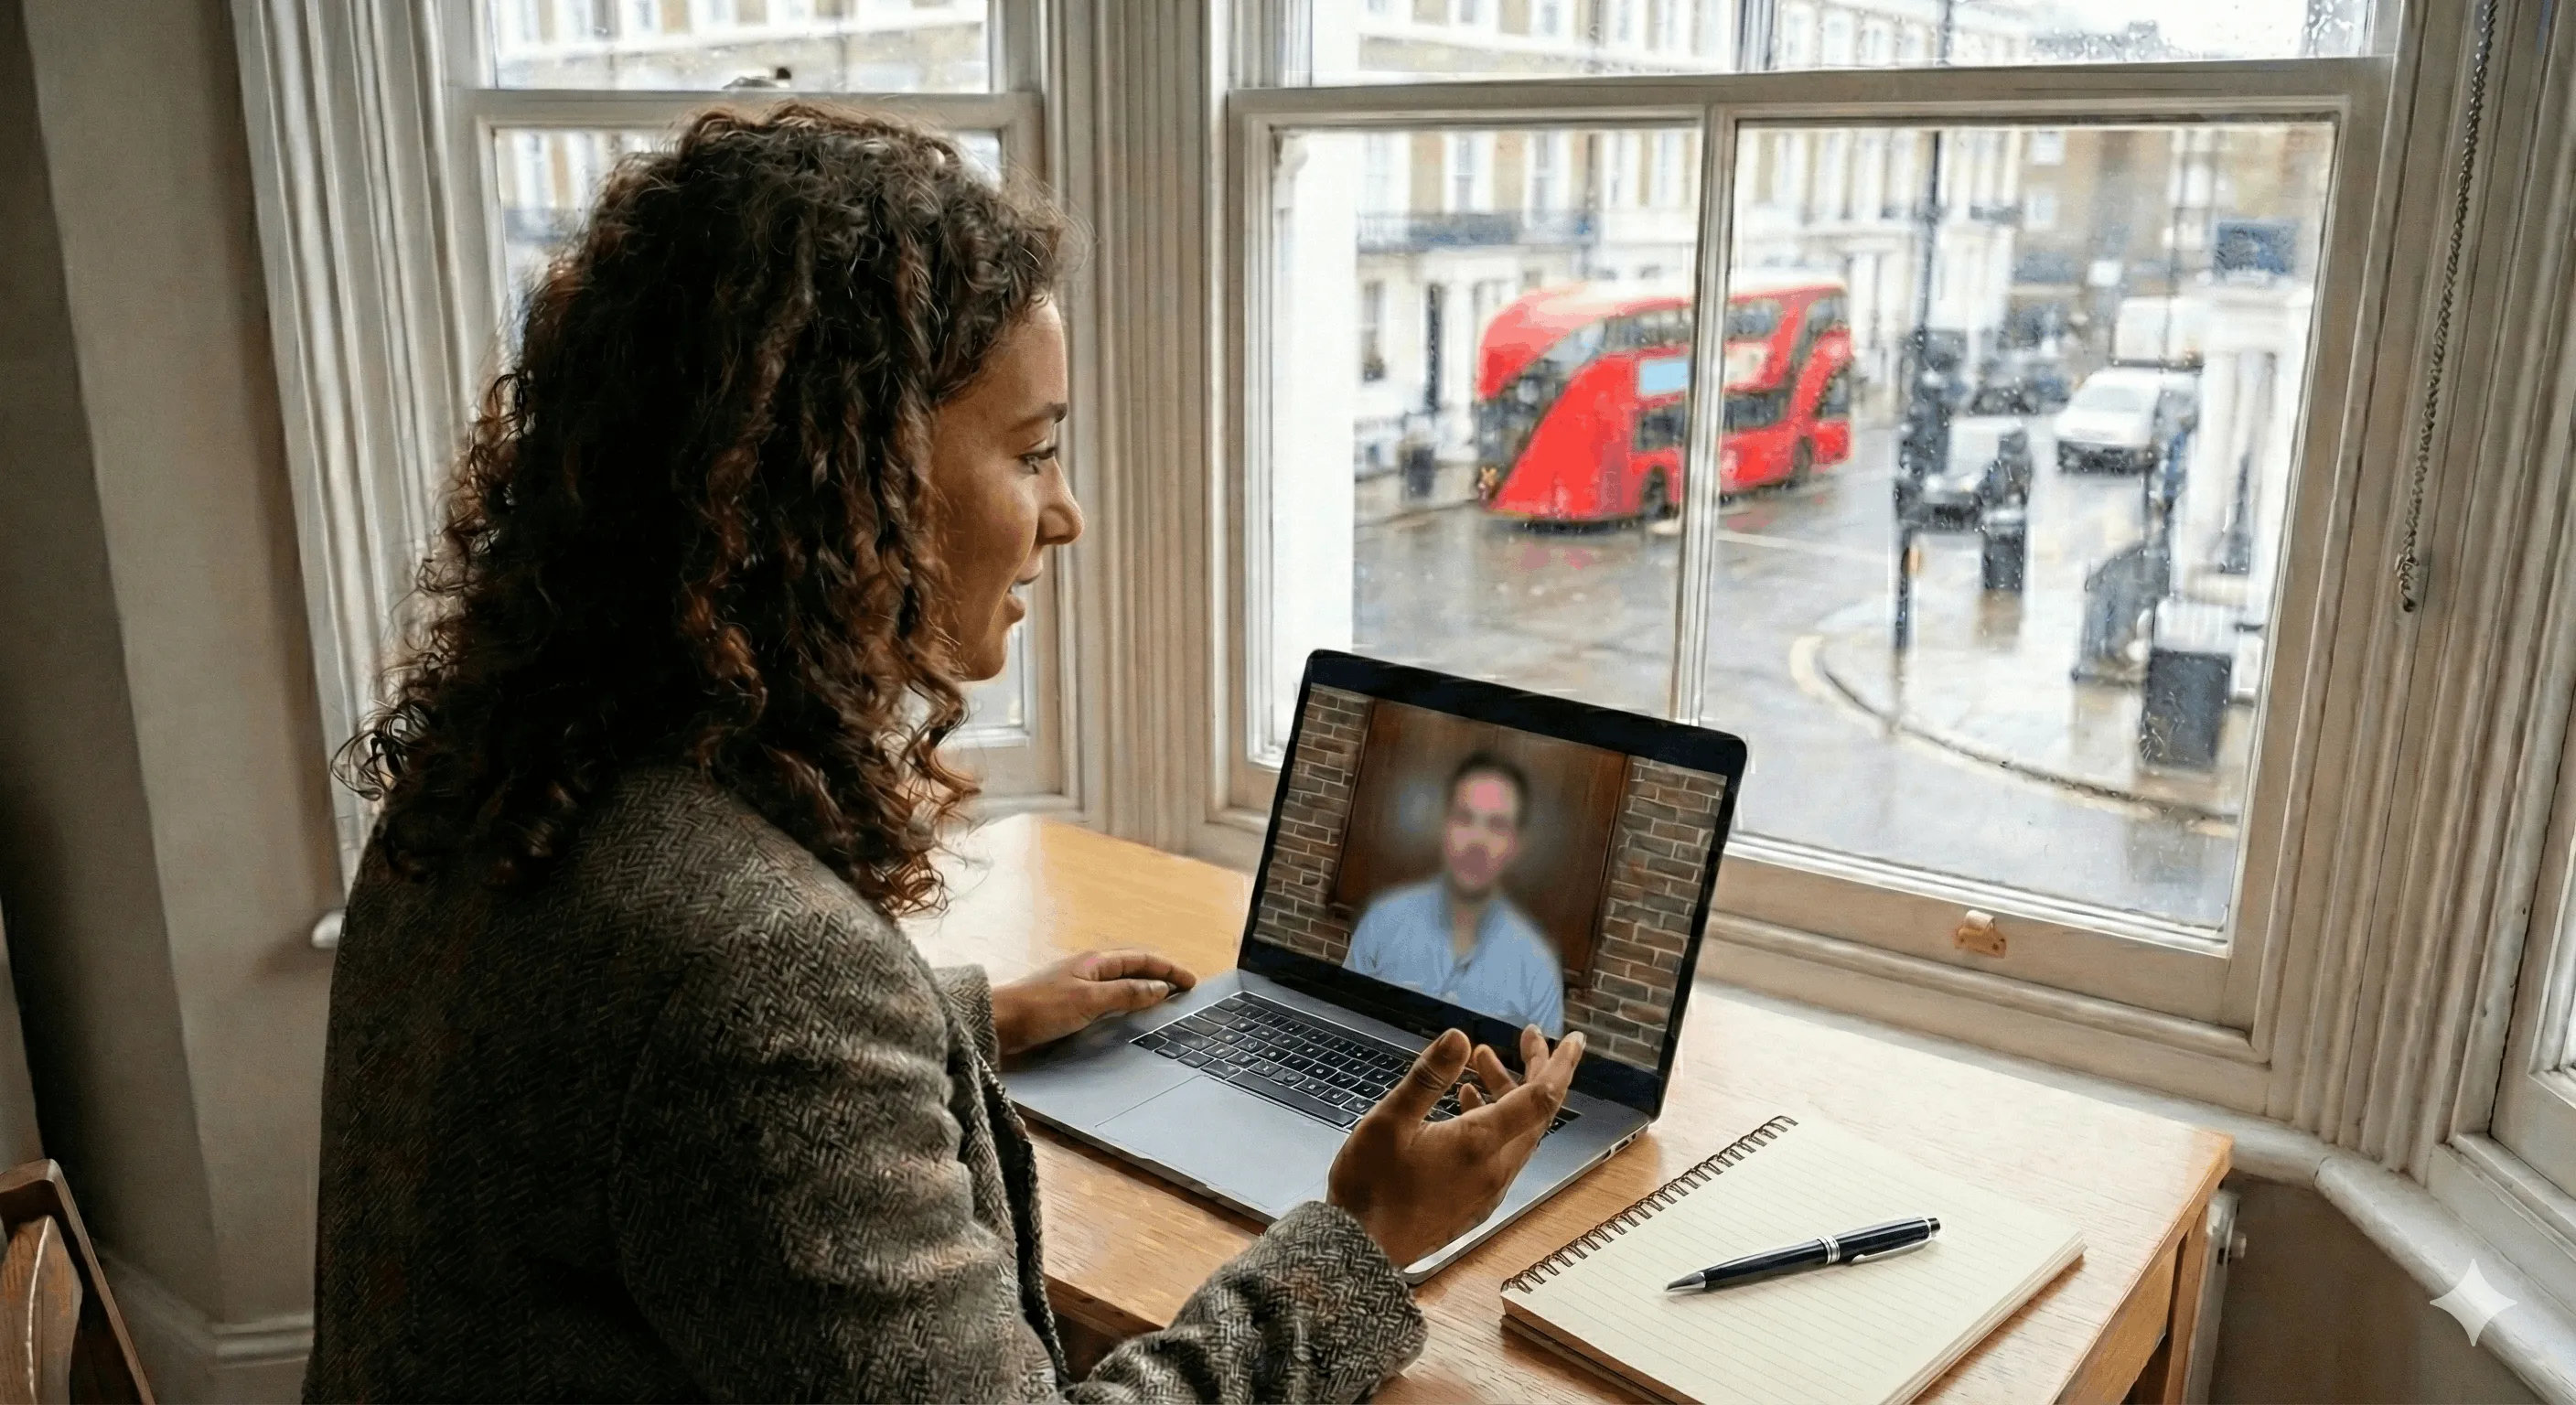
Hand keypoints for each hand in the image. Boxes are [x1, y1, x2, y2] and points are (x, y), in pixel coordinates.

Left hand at [990, 950, 1195, 1057]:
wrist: (999, 1022)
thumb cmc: (1040, 1008)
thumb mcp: (1089, 1000)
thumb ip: (1126, 994)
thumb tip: (1160, 987)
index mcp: (1095, 962)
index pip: (1142, 959)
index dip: (1169, 969)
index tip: (1191, 981)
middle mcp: (1088, 969)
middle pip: (1133, 968)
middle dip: (1160, 976)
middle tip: (1183, 991)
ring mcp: (1077, 985)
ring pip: (1120, 983)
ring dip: (1144, 989)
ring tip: (1163, 1002)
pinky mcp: (1068, 1003)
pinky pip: (1107, 997)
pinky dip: (1126, 1002)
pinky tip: (1127, 1014)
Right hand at [1328, 1024, 1584, 1268]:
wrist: (1361, 1250)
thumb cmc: (1369, 1189)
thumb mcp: (1389, 1120)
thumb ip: (1428, 1076)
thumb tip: (1458, 1037)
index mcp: (1479, 1145)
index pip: (1541, 1097)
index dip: (1560, 1064)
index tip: (1574, 1040)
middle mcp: (1493, 1170)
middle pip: (1536, 1113)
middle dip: (1534, 1070)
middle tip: (1525, 1039)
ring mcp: (1486, 1190)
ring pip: (1517, 1134)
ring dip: (1508, 1094)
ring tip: (1481, 1064)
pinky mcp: (1474, 1203)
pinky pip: (1501, 1155)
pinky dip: (1496, 1122)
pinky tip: (1466, 1106)